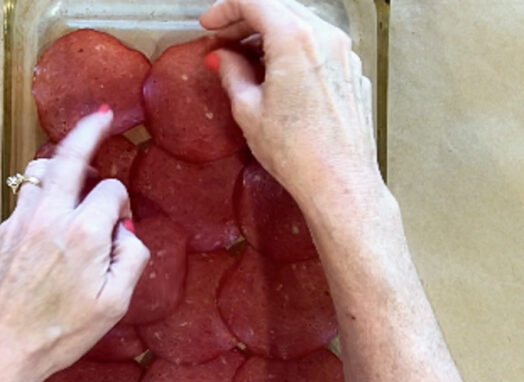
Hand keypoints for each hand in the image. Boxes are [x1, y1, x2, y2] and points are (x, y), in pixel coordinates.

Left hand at [0, 110, 149, 381]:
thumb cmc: (59, 334)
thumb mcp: (114, 304)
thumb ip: (132, 257)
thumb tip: (127, 229)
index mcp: (84, 233)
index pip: (111, 190)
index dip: (122, 202)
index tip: (121, 224)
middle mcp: (50, 216)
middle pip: (69, 155)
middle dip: (88, 130)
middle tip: (101, 115)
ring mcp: (20, 220)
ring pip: (41, 171)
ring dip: (61, 163)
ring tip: (76, 169)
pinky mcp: (1, 232)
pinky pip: (25, 196)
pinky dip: (42, 191)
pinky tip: (50, 211)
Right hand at [200, 0, 380, 211]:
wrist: (339, 181)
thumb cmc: (296, 151)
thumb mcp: (248, 109)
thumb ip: (231, 72)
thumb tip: (222, 58)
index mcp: (295, 38)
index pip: (254, 0)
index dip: (225, 9)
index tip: (210, 24)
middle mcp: (326, 36)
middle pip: (280, 8)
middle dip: (247, 20)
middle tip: (223, 41)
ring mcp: (345, 54)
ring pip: (302, 26)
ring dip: (271, 35)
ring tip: (248, 61)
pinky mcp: (353, 74)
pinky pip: (320, 48)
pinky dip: (295, 51)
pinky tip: (279, 76)